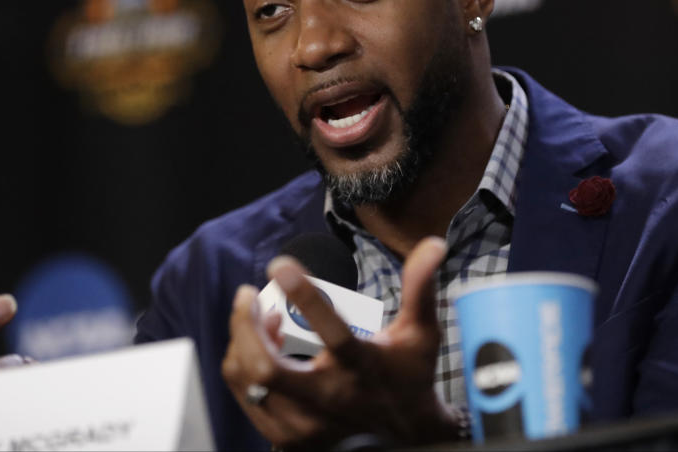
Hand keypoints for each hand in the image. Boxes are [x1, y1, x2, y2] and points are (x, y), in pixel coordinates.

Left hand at [221, 237, 461, 449]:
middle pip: (266, 366)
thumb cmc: (410, 378)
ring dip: (245, 341)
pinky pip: (247, 395)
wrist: (406, 440)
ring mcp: (303, 425)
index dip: (304, 296)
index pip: (333, 332)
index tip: (280, 264)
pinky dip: (245, 365)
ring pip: (248, 379)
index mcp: (361, 368)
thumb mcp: (420, 334)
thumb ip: (421, 287)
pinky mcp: (285, 438)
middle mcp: (328, 400)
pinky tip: (263, 346)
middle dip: (246, 324)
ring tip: (262, 318)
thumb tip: (432, 244)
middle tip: (248, 294)